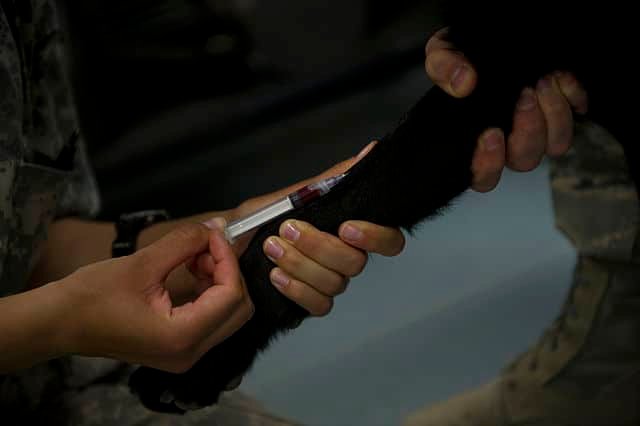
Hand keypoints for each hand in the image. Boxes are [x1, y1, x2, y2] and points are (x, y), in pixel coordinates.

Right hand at [59, 223, 252, 373]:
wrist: (60, 323)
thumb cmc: (92, 296)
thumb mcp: (142, 263)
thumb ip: (184, 243)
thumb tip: (215, 227)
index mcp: (182, 336)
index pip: (230, 296)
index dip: (227, 260)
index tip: (212, 235)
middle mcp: (190, 353)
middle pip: (238, 309)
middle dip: (228, 272)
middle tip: (204, 247)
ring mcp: (186, 354)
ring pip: (228, 313)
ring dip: (220, 280)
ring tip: (194, 257)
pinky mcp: (179, 348)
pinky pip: (211, 318)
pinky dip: (209, 292)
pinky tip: (191, 271)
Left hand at [232, 141, 404, 316]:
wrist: (224, 245)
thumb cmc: (258, 219)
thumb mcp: (290, 194)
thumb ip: (332, 179)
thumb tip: (370, 150)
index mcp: (346, 230)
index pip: (388, 240)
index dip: (375, 237)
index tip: (345, 227)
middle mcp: (343, 257)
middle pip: (355, 263)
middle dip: (319, 246)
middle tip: (288, 230)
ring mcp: (329, 281)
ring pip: (335, 284)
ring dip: (301, 265)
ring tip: (272, 248)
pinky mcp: (311, 301)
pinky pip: (319, 306)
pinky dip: (297, 290)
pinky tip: (276, 276)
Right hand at [425, 27, 588, 191]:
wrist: (489, 37)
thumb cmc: (463, 55)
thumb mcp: (441, 53)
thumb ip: (443, 67)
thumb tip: (465, 84)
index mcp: (476, 143)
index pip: (484, 178)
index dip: (489, 165)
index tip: (491, 134)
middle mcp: (509, 144)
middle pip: (524, 160)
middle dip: (528, 130)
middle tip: (524, 95)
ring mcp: (538, 129)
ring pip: (555, 144)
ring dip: (552, 115)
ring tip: (542, 82)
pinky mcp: (562, 108)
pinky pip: (577, 114)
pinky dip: (573, 95)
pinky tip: (559, 76)